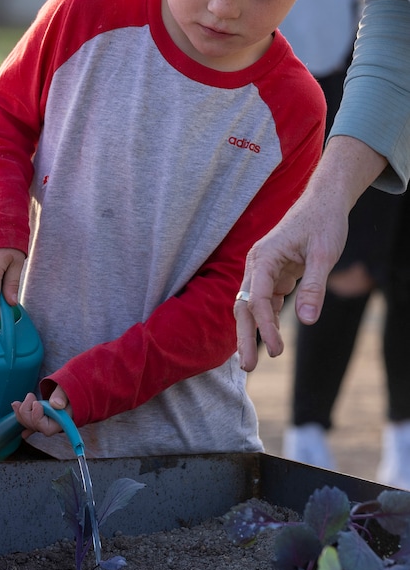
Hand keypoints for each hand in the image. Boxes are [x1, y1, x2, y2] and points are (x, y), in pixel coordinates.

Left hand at [12, 389, 72, 438]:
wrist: (72, 392)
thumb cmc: (71, 392)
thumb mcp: (68, 390)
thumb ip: (61, 396)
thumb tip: (55, 404)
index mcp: (62, 422)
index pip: (46, 429)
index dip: (37, 418)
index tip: (37, 403)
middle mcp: (51, 425)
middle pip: (33, 425)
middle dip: (27, 410)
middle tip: (31, 396)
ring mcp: (44, 423)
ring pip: (27, 422)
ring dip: (22, 410)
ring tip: (28, 397)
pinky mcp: (39, 418)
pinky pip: (27, 421)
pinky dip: (21, 416)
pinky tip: (16, 408)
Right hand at [235, 137, 385, 370]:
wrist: (324, 202)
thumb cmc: (324, 223)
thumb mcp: (324, 255)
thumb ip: (314, 288)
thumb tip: (307, 321)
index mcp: (264, 258)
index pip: (257, 299)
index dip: (265, 327)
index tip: (277, 351)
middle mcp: (257, 264)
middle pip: (245, 306)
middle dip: (246, 337)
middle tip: (248, 367)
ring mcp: (264, 270)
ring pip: (252, 306)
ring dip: (255, 332)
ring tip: (256, 359)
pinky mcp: (274, 273)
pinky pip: (266, 301)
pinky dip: (268, 320)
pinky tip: (273, 338)